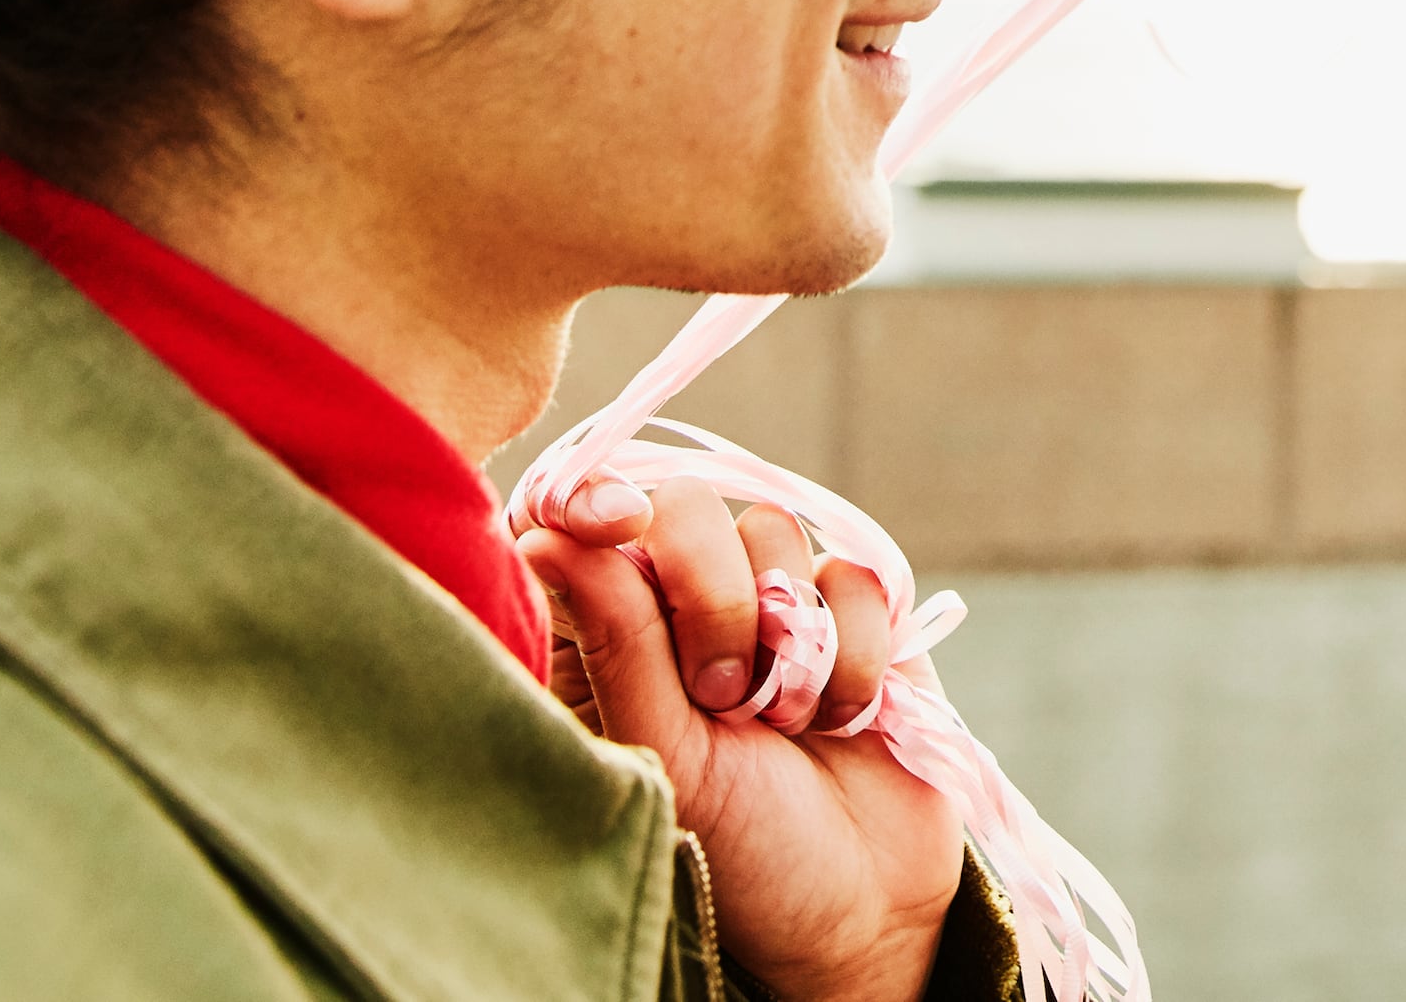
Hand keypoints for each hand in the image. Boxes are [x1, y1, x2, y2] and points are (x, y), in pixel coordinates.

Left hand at [525, 475, 967, 1001]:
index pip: (582, 518)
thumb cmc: (741, 850)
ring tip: (788, 723)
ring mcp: (772, 602)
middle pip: (684, 508)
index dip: (595, 497)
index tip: (617, 521)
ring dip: (790, 638)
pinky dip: (855, 648)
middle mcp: (682, 606)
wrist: (861, 907)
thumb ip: (616, 641)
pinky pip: (854, 571)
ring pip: (773, 529)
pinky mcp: (851, 610)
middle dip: (712, 595)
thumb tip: (544, 532)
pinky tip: (845, 715)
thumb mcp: (667, 756)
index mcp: (606, 638)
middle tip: (723, 694)